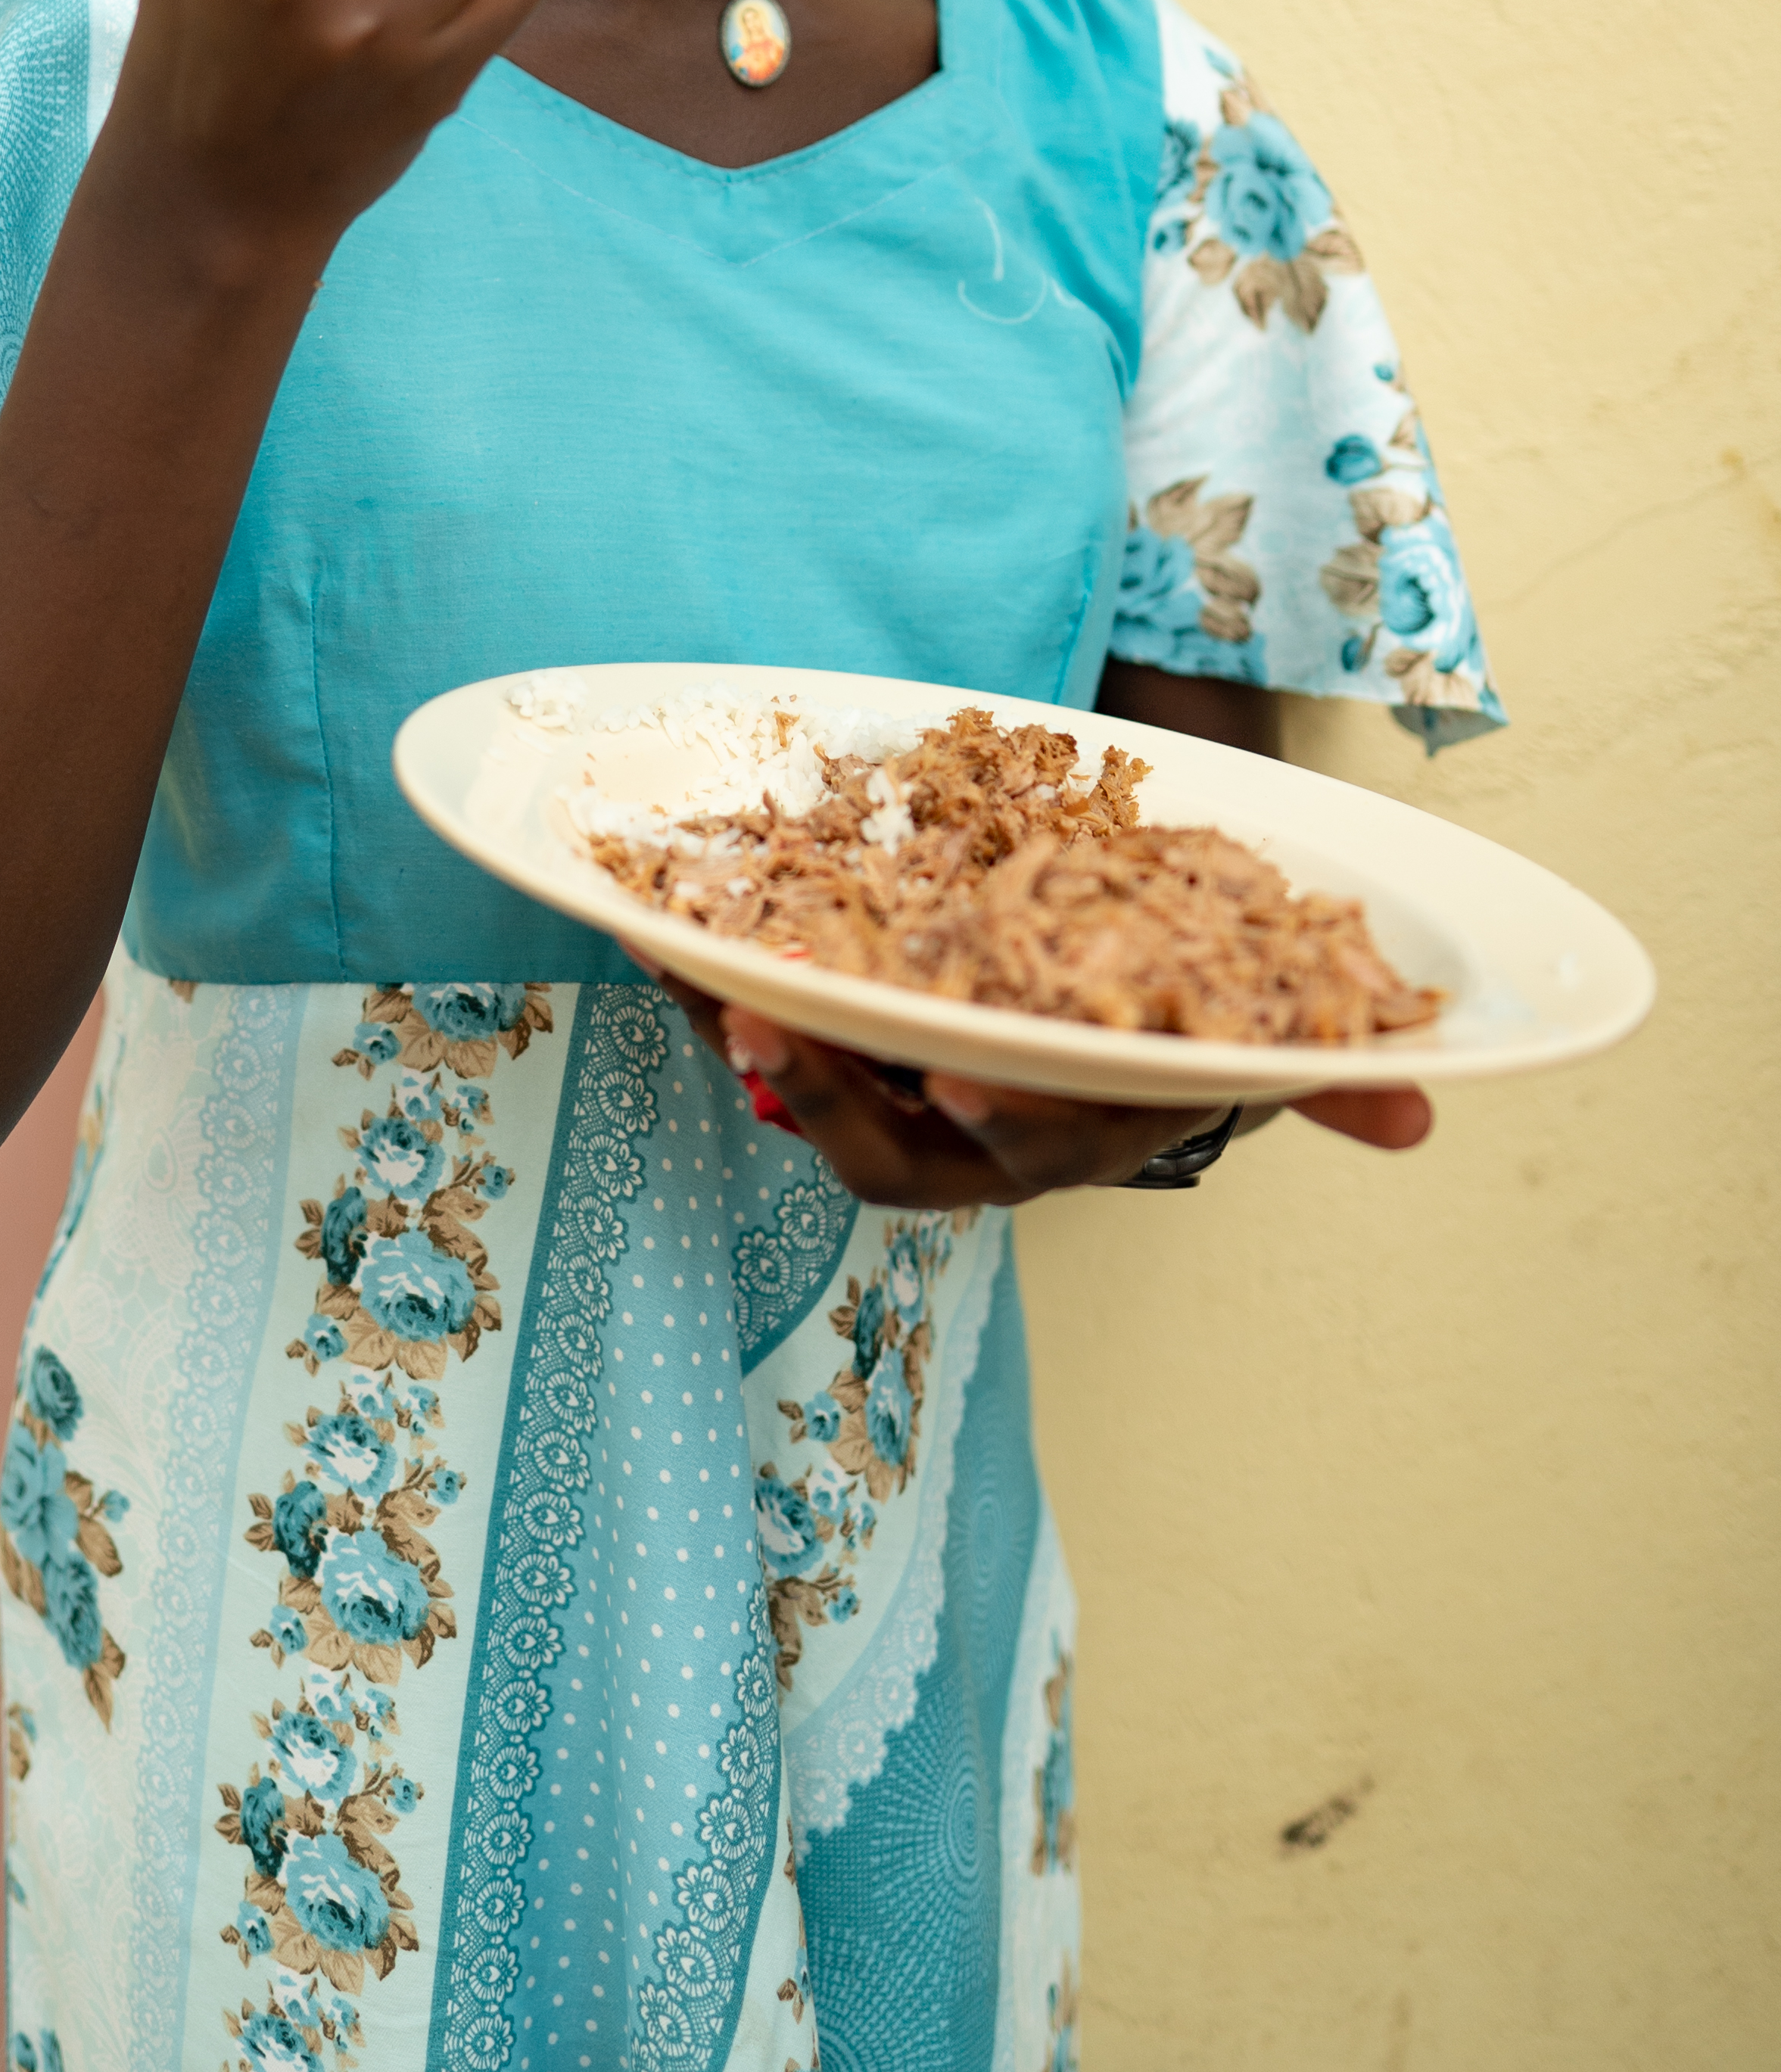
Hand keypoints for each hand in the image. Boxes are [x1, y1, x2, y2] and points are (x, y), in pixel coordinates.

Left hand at [653, 980, 1434, 1204]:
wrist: (1113, 1004)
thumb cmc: (1179, 1017)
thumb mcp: (1251, 1036)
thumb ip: (1322, 1073)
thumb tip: (1420, 1112)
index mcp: (1071, 1131)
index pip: (1026, 1142)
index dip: (992, 1116)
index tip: (955, 1076)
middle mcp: (973, 1141)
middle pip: (886, 1145)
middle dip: (827, 1093)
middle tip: (764, 1028)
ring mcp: (898, 1104)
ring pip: (808, 1098)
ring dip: (744, 1039)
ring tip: (686, 971)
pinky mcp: (836, 1049)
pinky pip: (761, 1032)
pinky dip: (706, 984)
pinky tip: (651, 925)